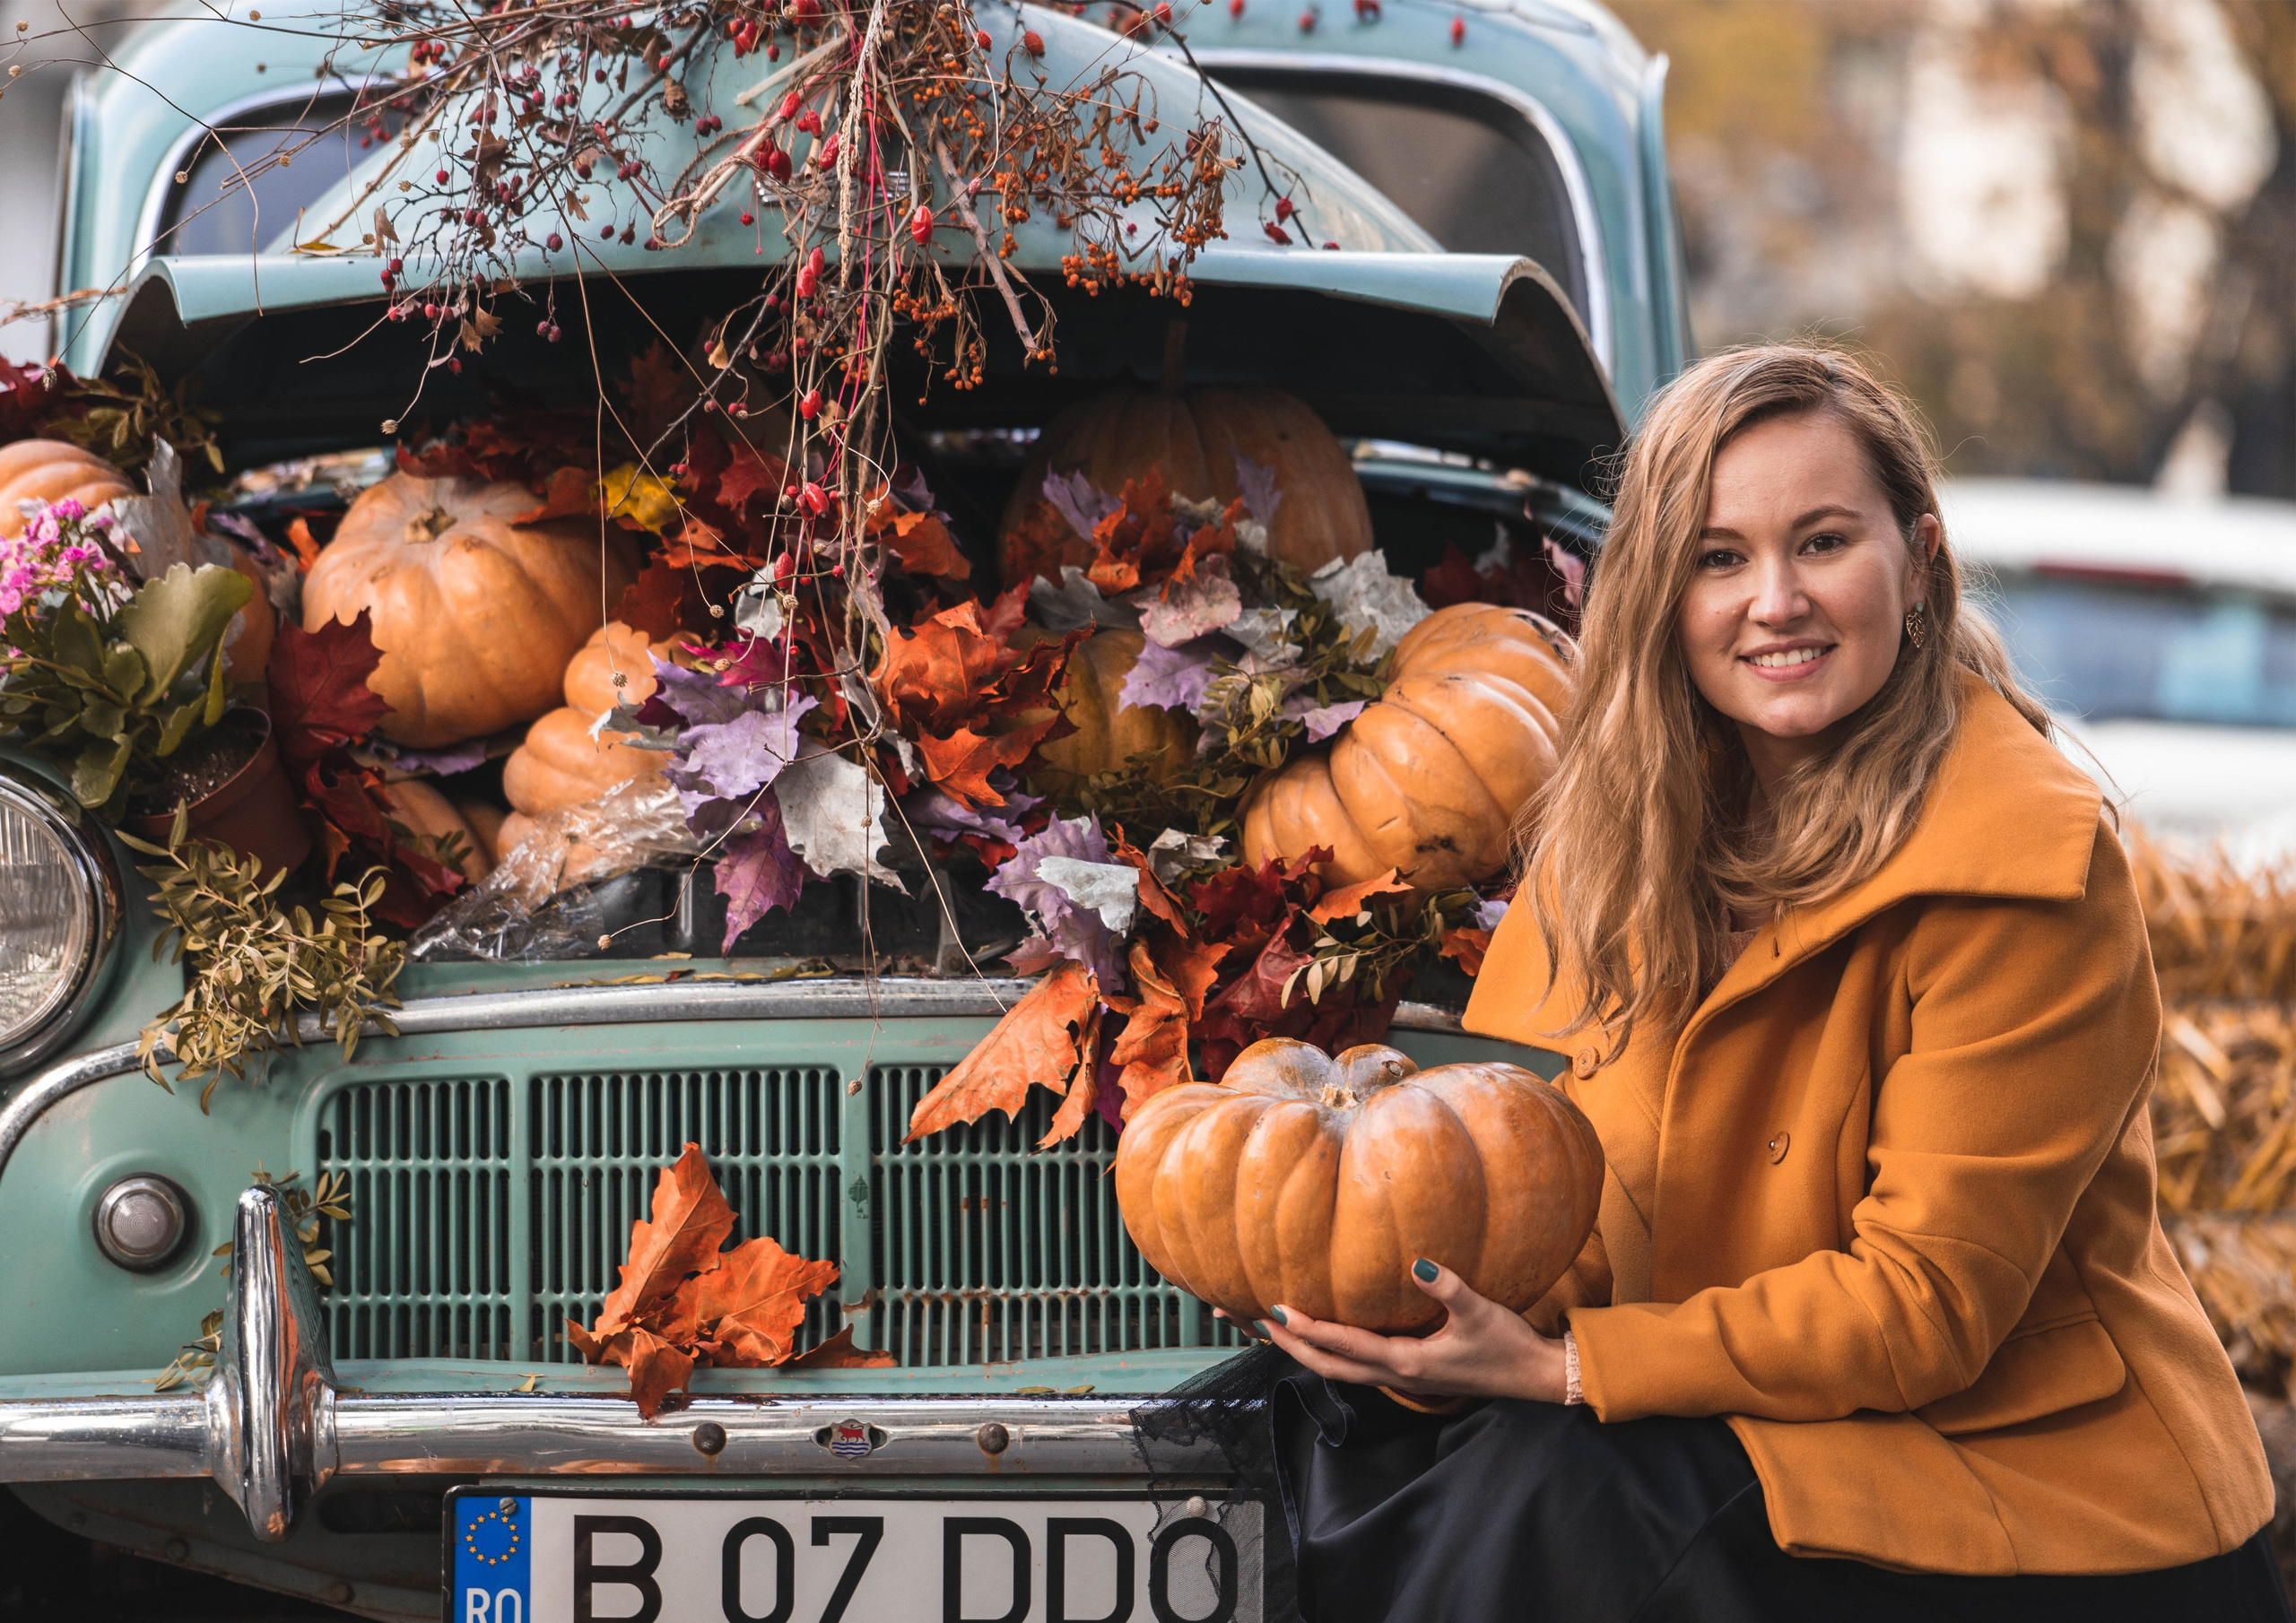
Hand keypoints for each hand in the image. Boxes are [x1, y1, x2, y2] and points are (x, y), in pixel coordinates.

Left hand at [1227, 1260, 1570, 1403]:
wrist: (1534, 1377)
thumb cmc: (1508, 1345)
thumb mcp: (1481, 1312)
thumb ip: (1449, 1286)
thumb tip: (1419, 1262)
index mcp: (1407, 1361)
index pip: (1344, 1345)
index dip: (1308, 1329)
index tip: (1277, 1310)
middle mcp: (1396, 1374)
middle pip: (1328, 1366)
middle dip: (1291, 1345)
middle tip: (1257, 1321)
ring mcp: (1401, 1377)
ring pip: (1339, 1370)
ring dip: (1306, 1352)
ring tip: (1277, 1329)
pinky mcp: (1410, 1372)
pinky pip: (1357, 1366)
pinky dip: (1331, 1353)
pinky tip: (1324, 1337)